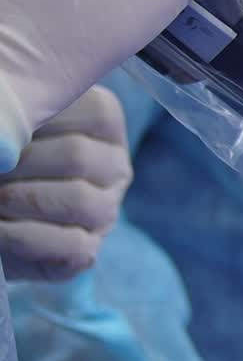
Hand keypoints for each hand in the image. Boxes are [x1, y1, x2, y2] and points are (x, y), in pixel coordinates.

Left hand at [0, 87, 131, 281]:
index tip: (10, 129)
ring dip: (22, 199)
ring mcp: (105, 212)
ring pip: (81, 202)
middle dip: (22, 162)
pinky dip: (23, 237)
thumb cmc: (3, 156)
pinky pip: (70, 246)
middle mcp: (114, 168)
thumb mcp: (17, 124)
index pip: (99, 114)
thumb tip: (11, 123)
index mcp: (104, 127)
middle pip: (80, 157)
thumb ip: (23, 108)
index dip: (46, 119)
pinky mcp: (86, 252)